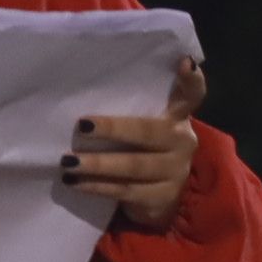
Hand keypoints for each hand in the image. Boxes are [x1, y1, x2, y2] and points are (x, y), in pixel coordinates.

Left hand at [66, 58, 206, 227]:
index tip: (185, 63)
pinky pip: (126, 191)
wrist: (159, 198)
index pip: (193, 94)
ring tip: (68, 162)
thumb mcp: (144, 126)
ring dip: (98, 164)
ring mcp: (176, 171)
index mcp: (179, 117)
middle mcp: (183, 141)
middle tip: (82, 125)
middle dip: (114, 129)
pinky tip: (75, 182)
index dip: (192, 79)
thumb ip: (132, 108)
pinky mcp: (163, 197)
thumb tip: (86, 89)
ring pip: (134, 165)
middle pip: (148, 132)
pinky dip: (97, 186)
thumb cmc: (143, 150)